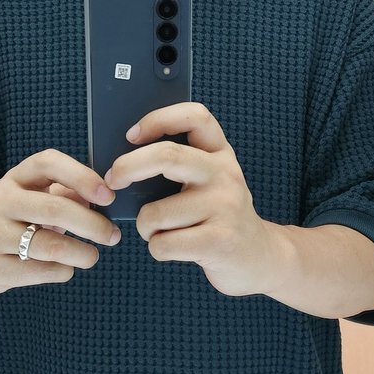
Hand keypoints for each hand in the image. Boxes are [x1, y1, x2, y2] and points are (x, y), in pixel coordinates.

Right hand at [0, 150, 121, 294]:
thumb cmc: (11, 220)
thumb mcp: (31, 198)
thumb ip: (64, 194)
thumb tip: (99, 199)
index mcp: (14, 178)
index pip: (48, 163)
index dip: (82, 176)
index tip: (108, 196)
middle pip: (54, 209)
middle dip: (92, 224)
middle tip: (112, 235)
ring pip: (50, 246)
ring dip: (82, 253)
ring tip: (91, 256)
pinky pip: (41, 271)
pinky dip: (62, 271)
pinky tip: (65, 268)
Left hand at [104, 102, 272, 296]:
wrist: (259, 257)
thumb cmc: (217, 217)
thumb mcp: (207, 182)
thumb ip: (177, 166)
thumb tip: (121, 163)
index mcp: (220, 153)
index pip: (195, 116)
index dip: (158, 119)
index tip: (131, 135)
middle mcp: (225, 174)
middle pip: (167, 156)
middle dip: (128, 167)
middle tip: (113, 180)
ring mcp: (225, 207)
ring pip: (155, 213)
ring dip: (146, 227)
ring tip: (162, 231)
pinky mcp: (220, 241)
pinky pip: (163, 243)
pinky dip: (157, 248)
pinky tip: (174, 248)